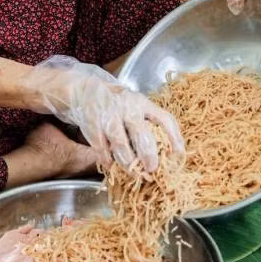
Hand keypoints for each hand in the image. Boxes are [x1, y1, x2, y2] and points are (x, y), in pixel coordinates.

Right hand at [20, 56, 183, 170]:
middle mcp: (127, 107)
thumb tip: (166, 150)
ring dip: (128, 162)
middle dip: (149, 156)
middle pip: (143, 135)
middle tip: (153, 169)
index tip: (179, 155)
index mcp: (142, 102)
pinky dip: (107, 159)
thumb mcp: (133, 105)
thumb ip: (146, 121)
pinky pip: (102, 147)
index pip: (164, 119)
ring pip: (122, 144)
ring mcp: (109, 115)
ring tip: (133, 172)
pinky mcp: (92, 124)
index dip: (174, 138)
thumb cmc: (113, 102)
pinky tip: (110, 165)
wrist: (81, 89)